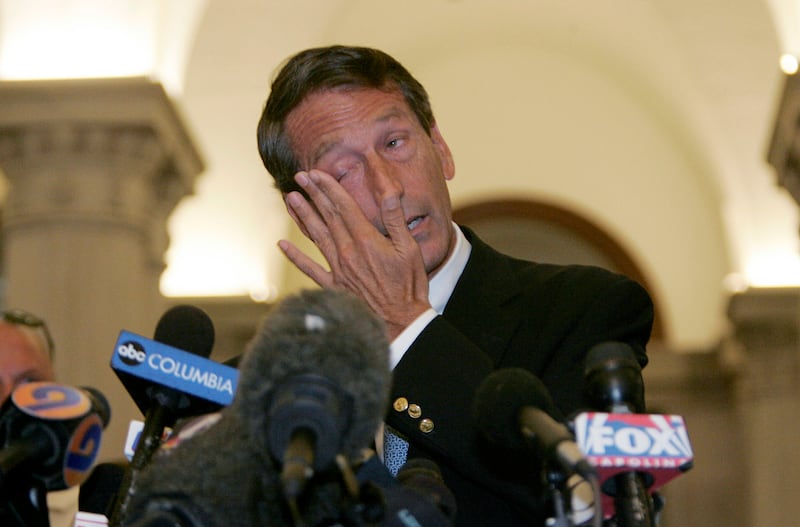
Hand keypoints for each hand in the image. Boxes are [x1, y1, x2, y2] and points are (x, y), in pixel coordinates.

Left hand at [278, 170, 430, 339]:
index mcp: (366, 240)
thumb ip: (395, 220)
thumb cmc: (408, 286)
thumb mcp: (409, 249)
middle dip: (313, 194)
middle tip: (300, 176)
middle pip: (327, 216)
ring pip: (316, 236)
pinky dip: (295, 256)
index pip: (343, 206)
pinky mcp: (334, 286)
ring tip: (290, 198)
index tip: (316, 173)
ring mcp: (338, 269)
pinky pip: (310, 268)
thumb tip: (389, 192)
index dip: (329, 187)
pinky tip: (282, 245)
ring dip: (302, 216)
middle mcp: (347, 251)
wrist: (400, 322)